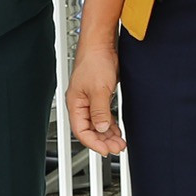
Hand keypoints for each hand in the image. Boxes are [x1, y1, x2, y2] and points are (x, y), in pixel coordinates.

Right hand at [67, 33, 126, 155]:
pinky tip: (117, 130)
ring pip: (97, 124)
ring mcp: (90, 100)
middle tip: (117, 148)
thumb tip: (102, 128)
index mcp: (75, 104)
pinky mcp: (99, 95)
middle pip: (90, 129)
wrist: (102, 45)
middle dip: (103, 140)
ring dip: (108, 134)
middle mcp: (81, 104)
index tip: (105, 150)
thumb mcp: (99, 89)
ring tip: (120, 142)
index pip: (81, 131)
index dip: (93, 142)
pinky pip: (103, 115)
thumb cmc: (95, 61)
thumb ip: (100, 111)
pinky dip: (110, 124)